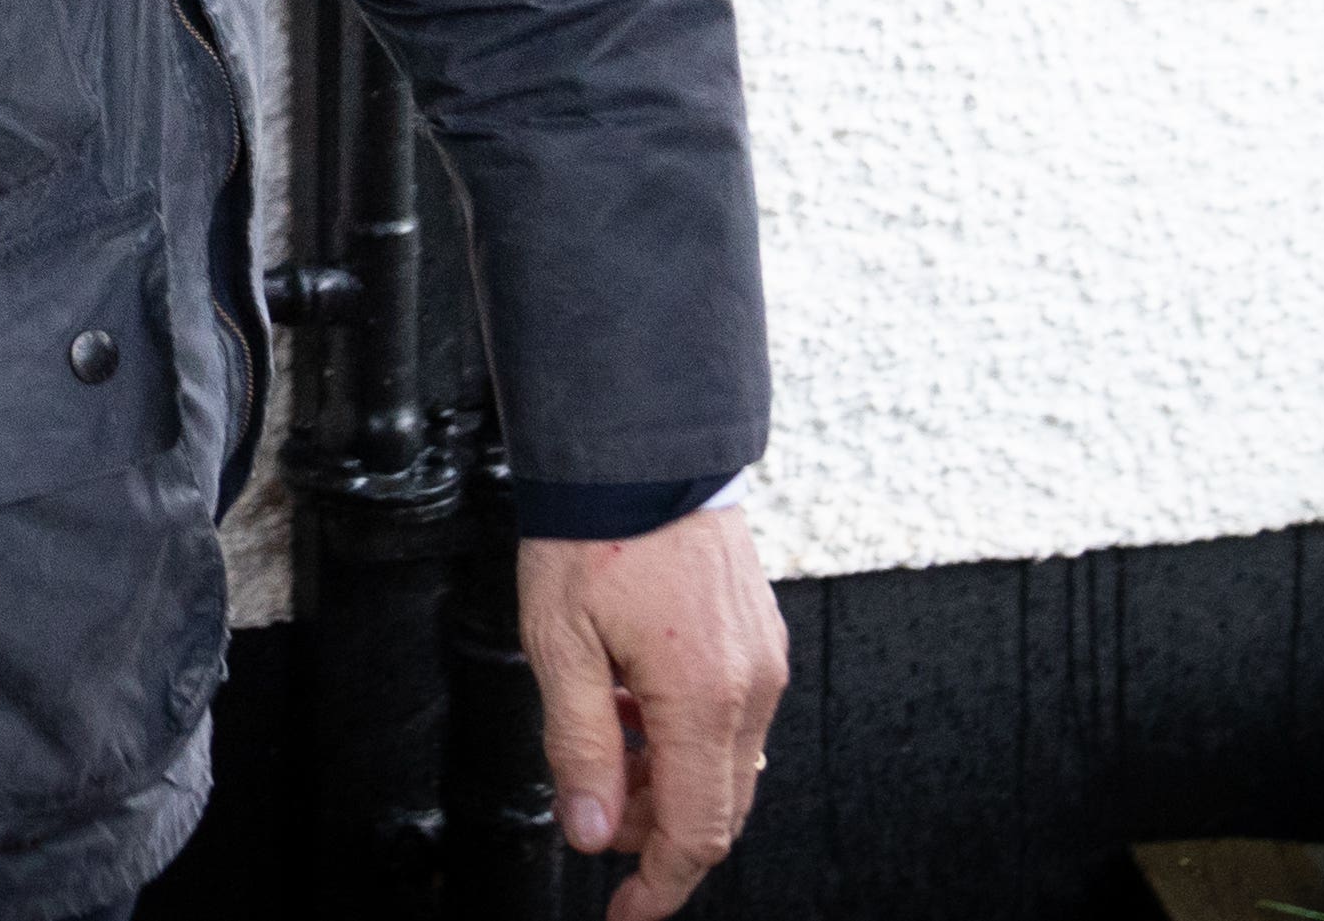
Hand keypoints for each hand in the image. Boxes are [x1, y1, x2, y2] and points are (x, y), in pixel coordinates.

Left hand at [522, 501, 783, 919]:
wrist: (638, 449)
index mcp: (704, 696)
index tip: (625, 913)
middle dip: (652, 829)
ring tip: (601, 738)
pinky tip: (630, 702)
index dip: (658, 886)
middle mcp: (751, 684)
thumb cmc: (596, 530)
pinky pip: (730, 718)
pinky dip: (682, 734)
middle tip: (591, 807)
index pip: (697, 833)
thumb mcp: (561, 648)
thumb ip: (580, 748)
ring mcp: (763, 659)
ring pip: (724, 765)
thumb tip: (591, 830)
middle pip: (717, 808)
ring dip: (664, 779)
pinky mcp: (759, 637)